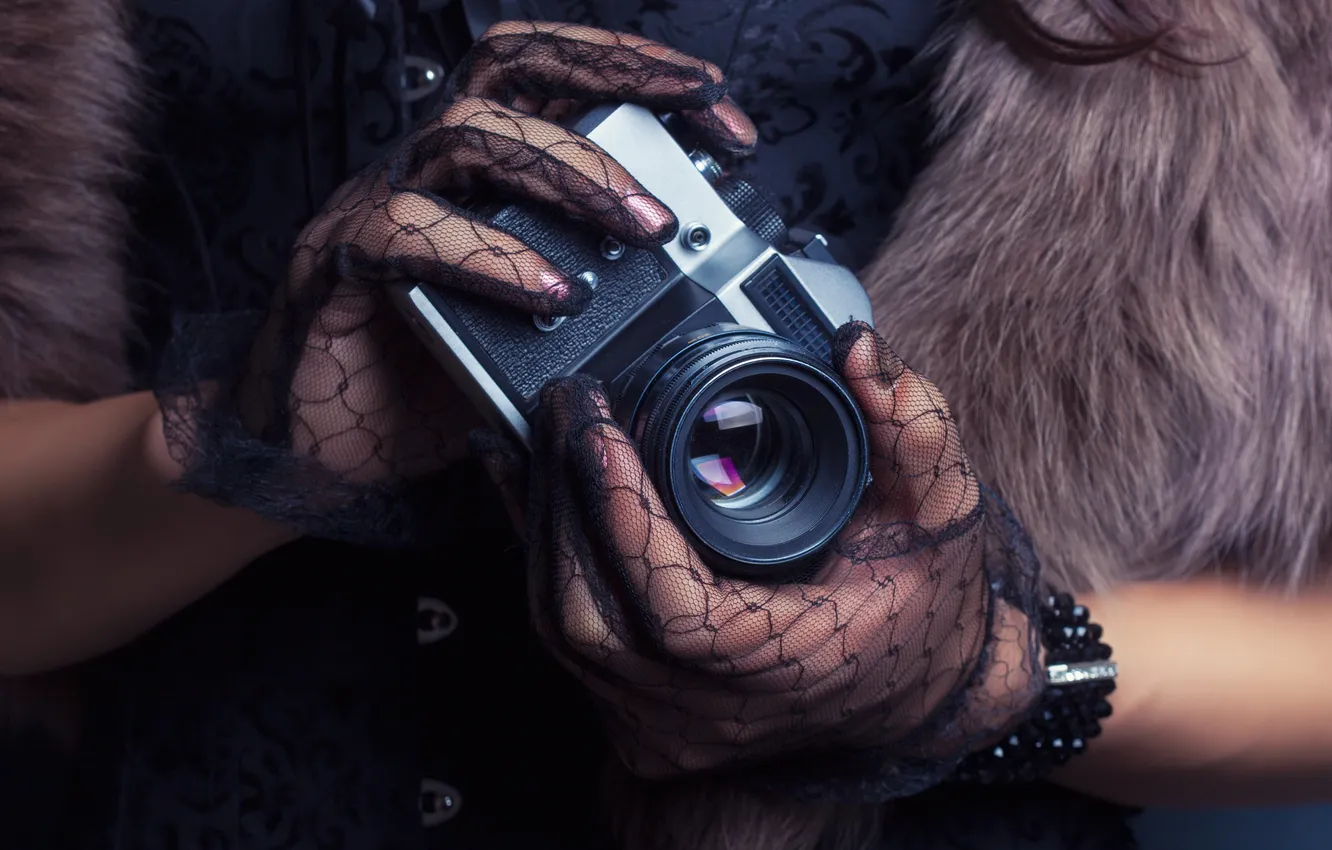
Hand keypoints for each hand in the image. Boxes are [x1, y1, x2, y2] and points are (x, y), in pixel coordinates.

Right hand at [158, 23, 756, 538]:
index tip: (721, 112)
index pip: (552, 78)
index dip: (636, 72)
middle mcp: (429, 171)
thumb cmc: (423, 385)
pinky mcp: (339, 262)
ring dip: (572, 170)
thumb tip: (695, 296)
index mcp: (478, 175)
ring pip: (467, 132)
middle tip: (703, 128)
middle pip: (512, 67)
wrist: (320, 453)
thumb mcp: (533, 335)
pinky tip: (551, 291)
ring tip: (646, 226)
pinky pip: (407, 232)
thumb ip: (595, 302)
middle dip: (618, 79)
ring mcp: (379, 205)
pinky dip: (490, 255)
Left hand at [522, 322, 1042, 793]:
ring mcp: (667, 728)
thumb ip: (912, 426)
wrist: (915, 691)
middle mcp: (710, 715)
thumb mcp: (941, 513)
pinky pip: (567, 642)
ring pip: (563, 629)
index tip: (595, 427)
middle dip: (561, 498)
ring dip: (541, 526)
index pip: (672, 610)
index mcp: (780, 666)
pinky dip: (545, 561)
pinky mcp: (641, 723)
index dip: (621, 514)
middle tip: (565, 403)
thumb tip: (855, 347)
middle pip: (589, 615)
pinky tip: (530, 492)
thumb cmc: (924, 604)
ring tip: (539, 434)